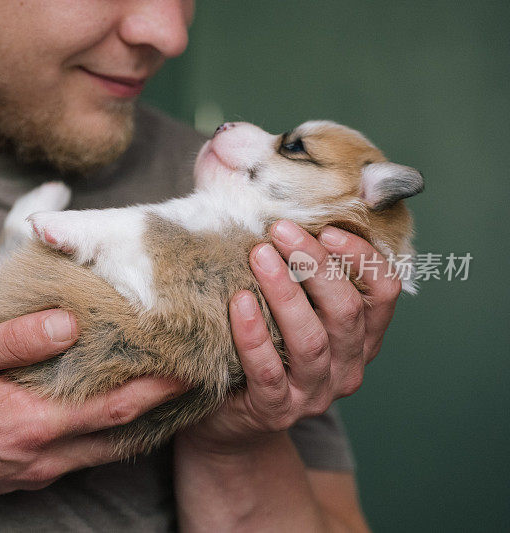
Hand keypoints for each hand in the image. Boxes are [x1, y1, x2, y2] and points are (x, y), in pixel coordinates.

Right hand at [0, 309, 182, 507]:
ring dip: (139, 423)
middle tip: (194, 377)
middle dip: (163, 407)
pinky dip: (108, 434)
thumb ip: (15, 340)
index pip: (115, 406)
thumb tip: (70, 322)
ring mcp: (37, 471)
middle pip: (122, 432)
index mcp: (33, 423)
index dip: (159, 388)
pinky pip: (82, 456)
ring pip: (105, 449)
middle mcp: (45, 455)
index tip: (191, 364)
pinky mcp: (26, 476)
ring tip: (166, 394)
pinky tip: (111, 413)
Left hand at [180, 219, 401, 452]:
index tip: (327, 226)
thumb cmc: (261, 346)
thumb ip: (294, 265)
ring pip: (312, 340)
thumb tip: (265, 190)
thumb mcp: (288, 306)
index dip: (362, 256)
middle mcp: (347, 365)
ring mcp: (313, 392)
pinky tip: (240, 303)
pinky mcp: (275, 410)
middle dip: (317, 265)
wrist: (231, 418)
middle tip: (280, 230)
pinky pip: (268, 372)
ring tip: (258, 256)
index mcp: (361, 335)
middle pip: (347, 310)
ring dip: (286, 293)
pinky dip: (254, 336)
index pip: (383, 291)